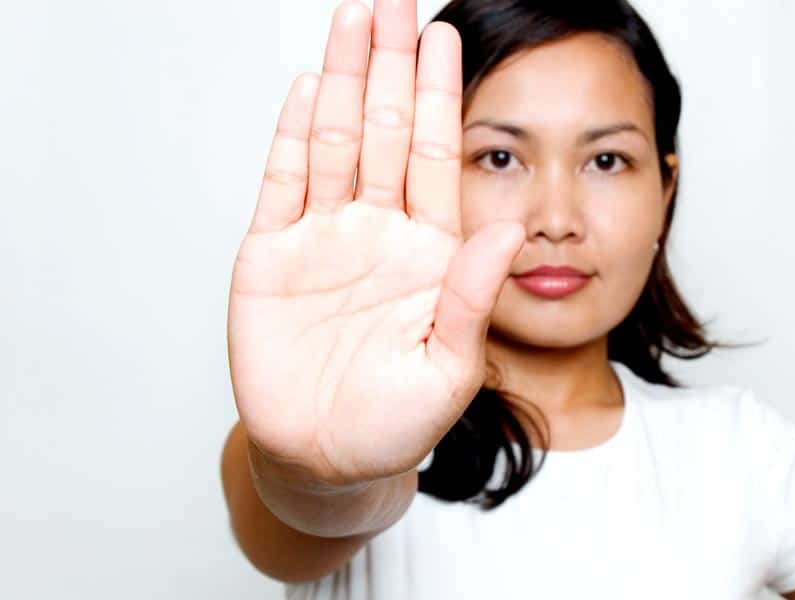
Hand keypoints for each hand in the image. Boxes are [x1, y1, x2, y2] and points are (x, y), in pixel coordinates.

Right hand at [226, 0, 523, 487]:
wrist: (325, 460)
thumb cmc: (395, 424)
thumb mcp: (449, 368)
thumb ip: (473, 298)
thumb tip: (508, 233)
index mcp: (430, 252)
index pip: (434, 155)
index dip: (438, 96)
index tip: (445, 36)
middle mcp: (379, 232)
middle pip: (383, 130)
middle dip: (390, 66)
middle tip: (393, 1)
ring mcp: (324, 239)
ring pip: (333, 141)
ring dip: (341, 80)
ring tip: (352, 19)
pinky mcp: (271, 256)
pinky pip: (283, 183)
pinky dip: (291, 136)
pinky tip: (304, 87)